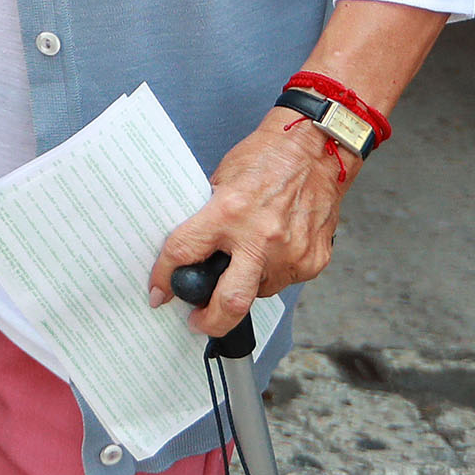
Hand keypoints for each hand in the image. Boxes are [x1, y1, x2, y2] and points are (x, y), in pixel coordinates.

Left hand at [147, 111, 347, 337]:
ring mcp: (291, 253)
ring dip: (245, 285)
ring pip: (259, 292)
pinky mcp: (313, 261)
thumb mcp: (220, 182)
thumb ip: (208, 220)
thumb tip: (192, 252)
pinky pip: (284, 280)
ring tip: (245, 260)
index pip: (184, 252)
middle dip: (211, 320)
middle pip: (231, 301)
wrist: (315, 153)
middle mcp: (261, 237)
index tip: (160, 291)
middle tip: (198, 322)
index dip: (165, 276)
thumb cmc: (266, 160)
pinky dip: (271, 273)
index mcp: (229, 212)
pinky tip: (272, 250)